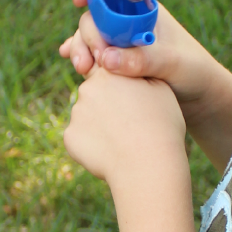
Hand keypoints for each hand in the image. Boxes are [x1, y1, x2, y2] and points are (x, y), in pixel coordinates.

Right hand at [59, 0, 214, 96]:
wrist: (202, 98)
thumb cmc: (194, 72)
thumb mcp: (171, 64)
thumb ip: (142, 60)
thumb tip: (106, 58)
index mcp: (144, 11)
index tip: (78, 0)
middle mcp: (130, 24)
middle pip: (95, 19)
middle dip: (87, 36)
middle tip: (92, 62)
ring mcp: (122, 44)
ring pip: (90, 39)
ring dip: (81, 50)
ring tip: (84, 70)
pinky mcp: (118, 64)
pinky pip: (94, 56)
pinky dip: (82, 57)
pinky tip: (71, 63)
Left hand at [64, 67, 185, 184]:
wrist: (147, 165)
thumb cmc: (161, 126)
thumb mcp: (161, 88)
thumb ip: (139, 70)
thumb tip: (128, 66)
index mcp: (110, 72)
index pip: (108, 70)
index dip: (120, 85)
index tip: (131, 98)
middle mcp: (88, 88)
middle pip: (95, 92)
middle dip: (108, 103)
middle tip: (131, 122)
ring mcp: (76, 114)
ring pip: (88, 115)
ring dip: (101, 124)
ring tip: (124, 140)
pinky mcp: (70, 137)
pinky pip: (81, 137)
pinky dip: (93, 143)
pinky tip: (112, 152)